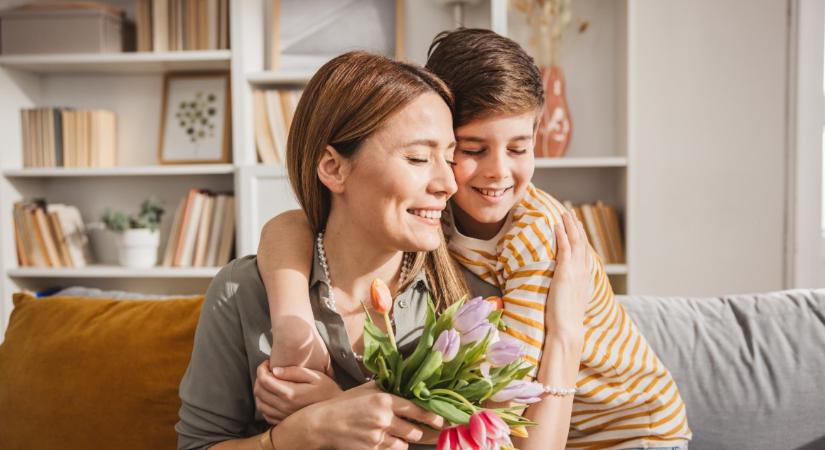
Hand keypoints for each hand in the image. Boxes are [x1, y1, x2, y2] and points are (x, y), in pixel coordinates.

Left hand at [254, 360, 342, 424]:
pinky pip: (265, 414)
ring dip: (259, 390)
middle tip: (267, 370)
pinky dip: (263, 403)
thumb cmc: (326, 389)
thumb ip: (294, 371)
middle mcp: (284, 406)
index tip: (267, 363)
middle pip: (259, 391)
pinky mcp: (283, 421)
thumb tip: (275, 370)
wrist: (334, 411)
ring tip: (268, 382)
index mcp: (291, 393)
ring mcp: (283, 416)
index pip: (265, 380)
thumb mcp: (314, 375)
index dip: (261, 369)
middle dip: (259, 377)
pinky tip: (270, 396)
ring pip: (259, 403)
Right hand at [279, 381, 444, 449]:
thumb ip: (386, 387)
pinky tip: (384, 440)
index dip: (432, 416)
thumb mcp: (365, 390)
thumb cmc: (343, 404)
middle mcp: (384, 418)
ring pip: (405, 443)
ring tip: (396, 434)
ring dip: (404, 440)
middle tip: (420, 429)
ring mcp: (378, 437)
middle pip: (414, 431)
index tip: (441, 420)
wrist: (322, 424)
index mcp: (384, 400)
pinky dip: (392, 447)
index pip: (417, 410)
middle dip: (418, 431)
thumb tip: (406, 381)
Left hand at [545, 212, 591, 342]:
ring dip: (570, 226)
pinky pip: (564, 248)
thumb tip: (563, 288)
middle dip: (577, 227)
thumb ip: (569, 291)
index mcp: (585, 279)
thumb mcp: (570, 301)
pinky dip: (562, 235)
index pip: (585, 253)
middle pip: (582, 244)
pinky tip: (558, 225)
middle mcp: (583, 272)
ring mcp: (575, 271)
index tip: (578, 227)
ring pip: (575, 242)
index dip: (582, 238)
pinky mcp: (565, 273)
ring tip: (565, 213)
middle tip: (572, 214)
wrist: (567, 329)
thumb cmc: (566, 321)